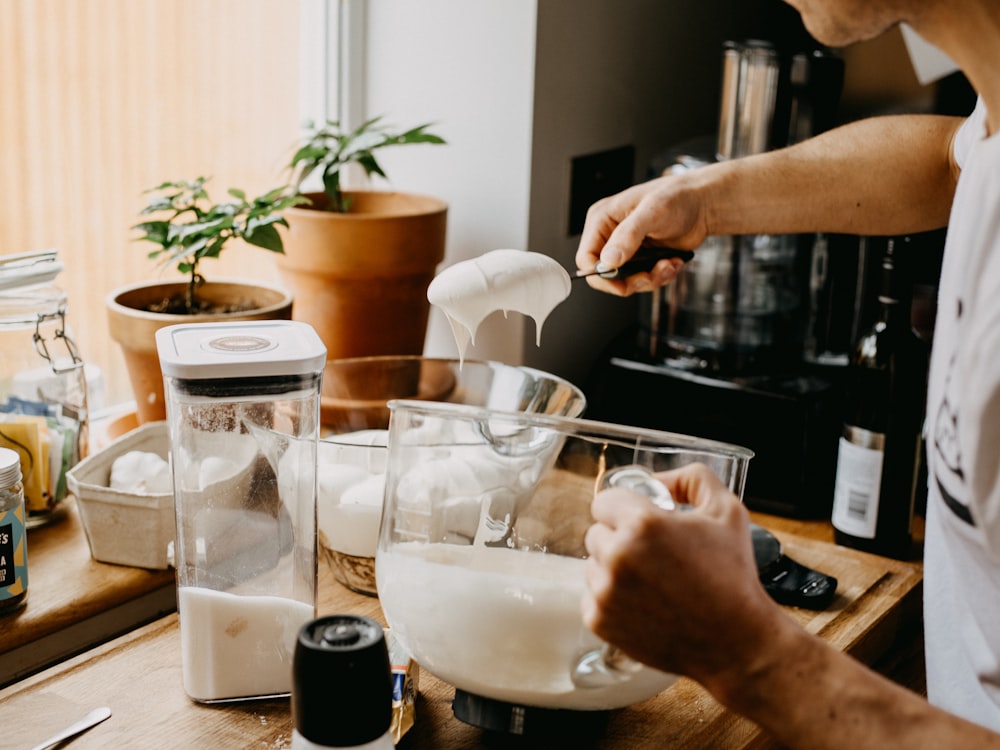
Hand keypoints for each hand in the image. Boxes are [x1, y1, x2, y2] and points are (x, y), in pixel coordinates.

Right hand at [575, 173, 707, 296]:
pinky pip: (643, 280)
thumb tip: (609, 260)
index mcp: (602, 220)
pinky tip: (672, 262)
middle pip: (606, 276)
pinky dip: (660, 277)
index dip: (601, 275)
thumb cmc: (677, 197)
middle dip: (631, 281)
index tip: (622, 281)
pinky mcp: (642, 259)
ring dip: (650, 279)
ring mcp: (627, 249)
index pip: (586, 258)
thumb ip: (628, 235)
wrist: (703, 204)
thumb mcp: (652, 212)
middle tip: (651, 275)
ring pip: (626, 282)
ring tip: (668, 264)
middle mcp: (611, 236)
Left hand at [582, 463, 784, 691]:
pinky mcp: (600, 621)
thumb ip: (692, 478)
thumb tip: (658, 479)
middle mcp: (617, 556)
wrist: (736, 641)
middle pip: (596, 532)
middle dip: (620, 538)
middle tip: (653, 554)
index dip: (625, 509)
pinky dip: (611, 599)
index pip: (603, 500)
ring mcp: (605, 592)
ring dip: (614, 569)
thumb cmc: (733, 576)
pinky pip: (592, 597)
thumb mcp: (726, 510)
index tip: (641, 521)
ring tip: (652, 581)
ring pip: (593, 565)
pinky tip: (643, 603)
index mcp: (642, 524)